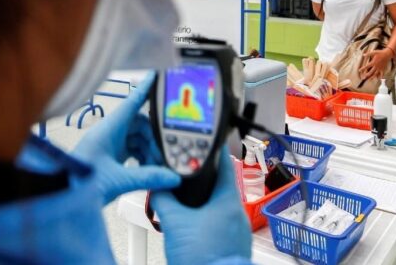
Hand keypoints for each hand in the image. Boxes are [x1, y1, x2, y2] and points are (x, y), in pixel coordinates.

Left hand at [72, 72, 180, 204]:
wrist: (57, 200)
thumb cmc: (77, 185)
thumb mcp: (118, 181)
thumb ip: (148, 177)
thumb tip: (173, 178)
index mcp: (107, 130)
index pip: (131, 104)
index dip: (145, 89)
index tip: (157, 76)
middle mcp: (108, 134)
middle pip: (140, 126)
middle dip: (155, 139)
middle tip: (169, 152)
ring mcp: (108, 146)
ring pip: (137, 141)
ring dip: (150, 152)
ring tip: (159, 168)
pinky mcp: (109, 159)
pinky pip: (132, 152)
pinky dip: (143, 160)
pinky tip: (149, 171)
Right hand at [151, 146, 251, 264]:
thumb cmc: (202, 257)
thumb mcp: (174, 223)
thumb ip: (164, 199)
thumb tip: (157, 187)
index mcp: (228, 200)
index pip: (224, 164)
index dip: (213, 152)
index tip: (206, 143)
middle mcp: (238, 212)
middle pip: (220, 186)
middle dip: (202, 182)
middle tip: (187, 176)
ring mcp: (238, 229)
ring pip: (220, 207)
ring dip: (204, 204)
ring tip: (186, 205)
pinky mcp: (233, 244)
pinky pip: (221, 225)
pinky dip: (208, 222)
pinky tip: (194, 228)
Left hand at [359, 48, 393, 80]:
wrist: (387, 54)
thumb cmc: (380, 53)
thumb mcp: (373, 52)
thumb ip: (368, 54)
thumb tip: (363, 55)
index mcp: (373, 62)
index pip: (367, 66)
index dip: (363, 68)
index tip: (359, 70)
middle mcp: (376, 66)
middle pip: (371, 72)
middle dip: (367, 75)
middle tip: (363, 78)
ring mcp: (380, 68)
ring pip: (375, 74)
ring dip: (372, 77)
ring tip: (369, 80)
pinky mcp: (383, 69)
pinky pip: (382, 74)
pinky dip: (380, 77)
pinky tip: (378, 79)